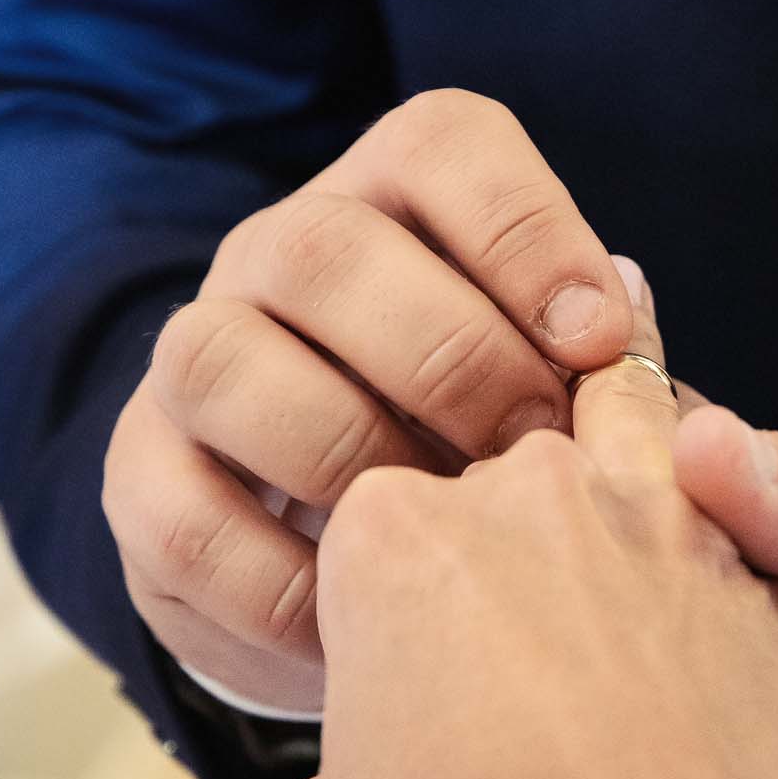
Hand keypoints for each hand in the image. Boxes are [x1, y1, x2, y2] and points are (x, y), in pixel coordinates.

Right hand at [103, 92, 634, 709]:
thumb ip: (621, 372)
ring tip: (441, 543)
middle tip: (535, 455)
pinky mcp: (140, 477)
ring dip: (343, 455)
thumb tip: (637, 327)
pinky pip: (178, 514)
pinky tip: (364, 631)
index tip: (605, 342)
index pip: (445, 147)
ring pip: (218, 357)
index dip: (528, 233)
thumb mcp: (578, 406)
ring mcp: (197, 356)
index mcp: (402, 200)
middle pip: (326, 248)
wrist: (380, 571)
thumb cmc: (506, 456)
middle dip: (448, 356)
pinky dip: (276, 585)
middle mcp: (282, 253)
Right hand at [223, 289, 777, 778]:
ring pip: (645, 414)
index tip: (394, 678)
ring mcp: (668, 529)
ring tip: (633, 305)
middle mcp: (534, 497)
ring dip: (633, 369)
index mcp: (396, 538)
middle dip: (490, 512)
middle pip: (497, 459)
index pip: (364, 515)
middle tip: (498, 585)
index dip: (371, 602)